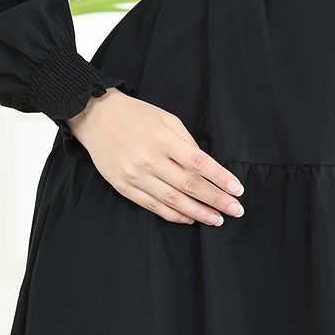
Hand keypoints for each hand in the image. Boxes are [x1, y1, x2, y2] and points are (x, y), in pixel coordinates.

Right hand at [66, 87, 245, 225]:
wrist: (96, 117)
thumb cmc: (136, 114)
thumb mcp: (166, 117)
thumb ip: (187, 141)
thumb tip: (206, 165)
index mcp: (163, 139)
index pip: (199, 163)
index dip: (220, 178)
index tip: (237, 189)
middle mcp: (150, 159)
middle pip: (190, 185)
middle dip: (216, 200)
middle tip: (235, 210)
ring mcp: (135, 176)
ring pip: (173, 201)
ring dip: (199, 212)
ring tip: (217, 219)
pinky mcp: (124, 187)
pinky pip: (153, 206)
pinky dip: (173, 215)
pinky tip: (189, 218)